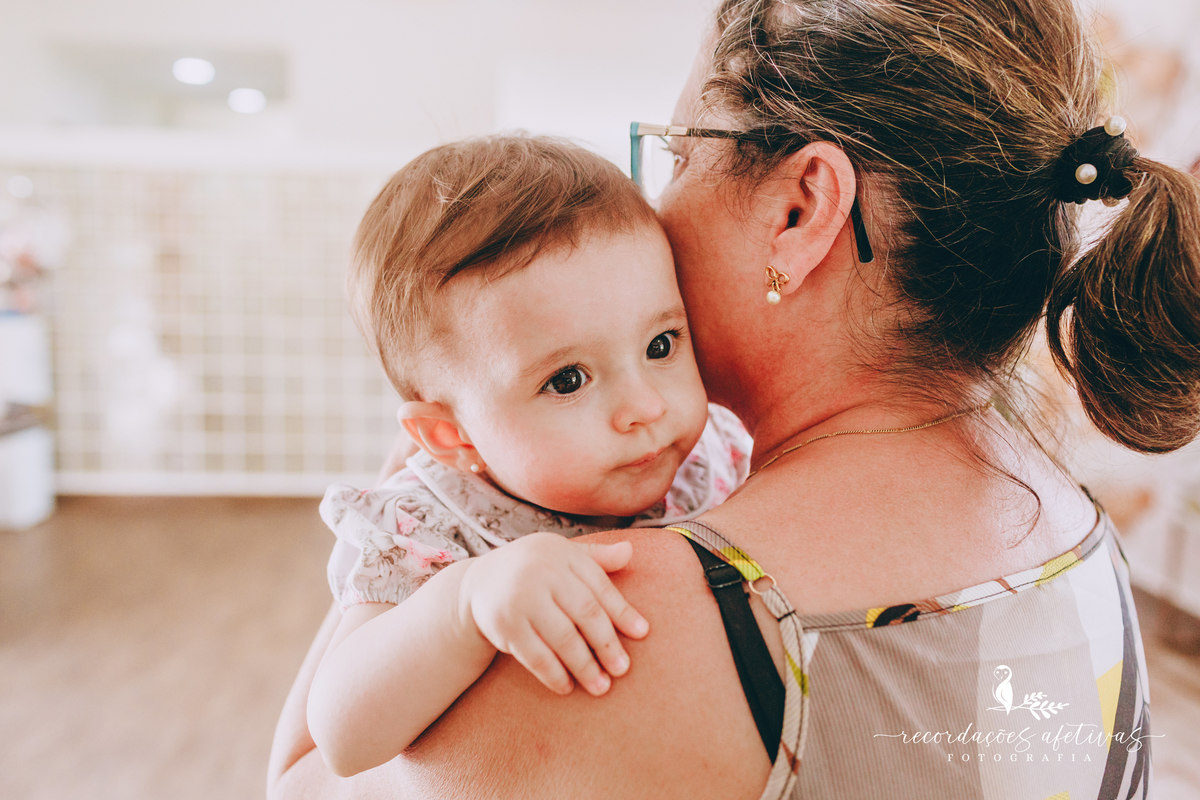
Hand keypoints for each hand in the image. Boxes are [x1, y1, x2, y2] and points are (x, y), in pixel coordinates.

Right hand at [458, 533, 649, 696]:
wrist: (479, 583)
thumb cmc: (534, 570)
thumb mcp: (561, 557)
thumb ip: (597, 558)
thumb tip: (631, 551)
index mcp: (561, 553)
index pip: (599, 585)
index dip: (622, 611)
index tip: (642, 634)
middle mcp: (540, 571)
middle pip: (585, 612)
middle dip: (607, 644)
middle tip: (623, 669)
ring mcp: (520, 598)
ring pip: (562, 638)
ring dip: (585, 666)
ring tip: (601, 686)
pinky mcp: (503, 624)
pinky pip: (535, 656)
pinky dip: (554, 674)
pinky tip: (567, 687)